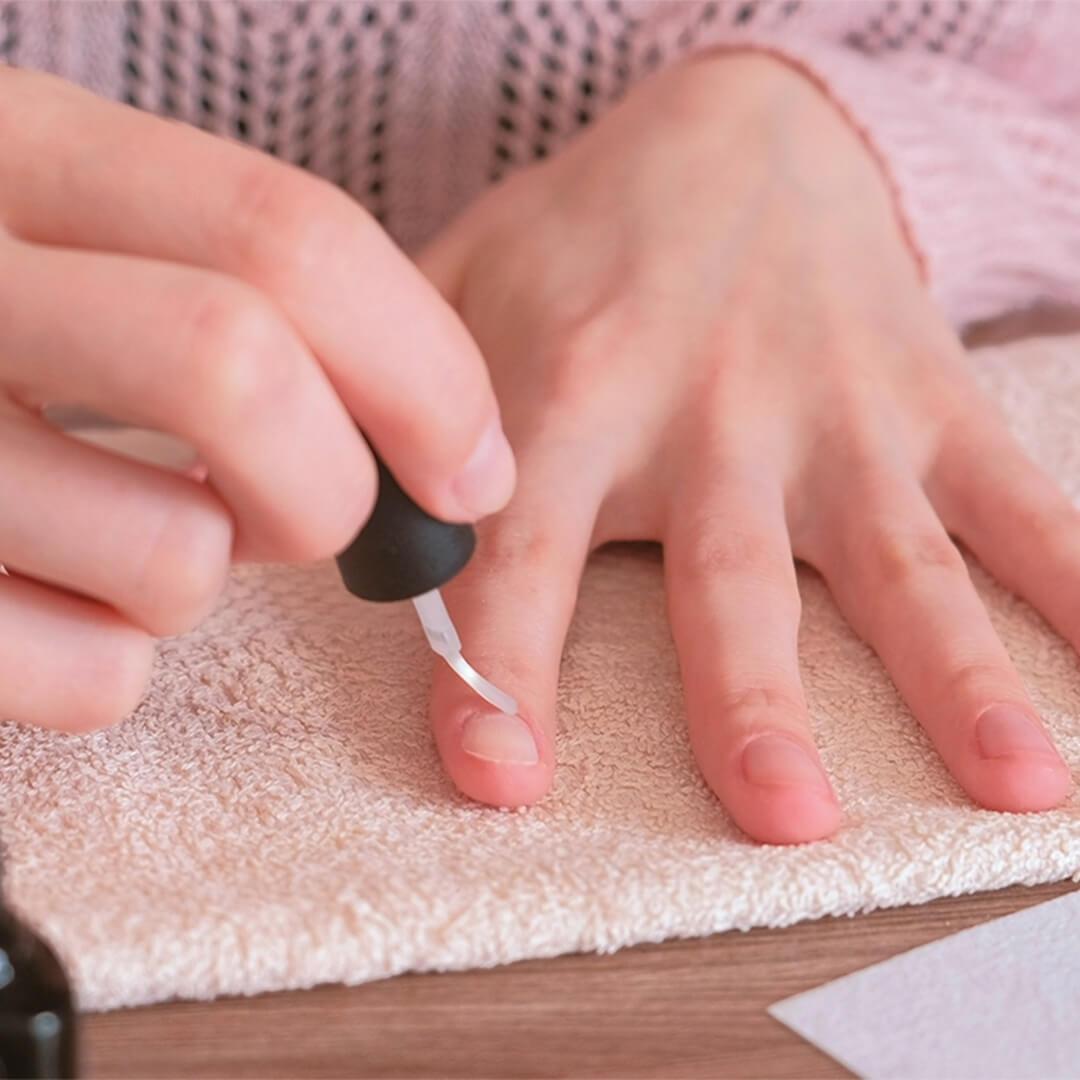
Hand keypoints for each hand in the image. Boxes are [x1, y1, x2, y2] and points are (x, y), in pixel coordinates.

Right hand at [0, 68, 514, 730]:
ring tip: (123, 532)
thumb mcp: (101, 244)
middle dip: (332, 488)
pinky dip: (112, 664)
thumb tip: (460, 453)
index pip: (287, 238)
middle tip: (314, 519)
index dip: (426, 371)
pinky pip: (95, 677)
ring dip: (199, 576)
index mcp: (22, 154)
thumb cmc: (3, 322)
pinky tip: (52, 601)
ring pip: (174, 557)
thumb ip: (261, 300)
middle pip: (235, 371)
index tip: (472, 469)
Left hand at [418, 52, 1072, 842]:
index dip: (499, 668)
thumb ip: (398, 410)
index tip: (498, 777)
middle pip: (726, 580)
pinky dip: (1073, 575)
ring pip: (895, 558)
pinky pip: (1014, 494)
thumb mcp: (458, 289)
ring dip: (952, 673)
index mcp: (572, 395)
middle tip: (782, 813)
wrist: (739, 128)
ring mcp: (835, 410)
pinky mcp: (929, 396)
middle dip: (751, 701)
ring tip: (1010, 781)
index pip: (519, 553)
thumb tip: (350, 530)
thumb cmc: (582, 237)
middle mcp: (711, 413)